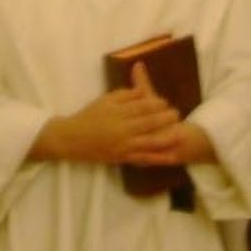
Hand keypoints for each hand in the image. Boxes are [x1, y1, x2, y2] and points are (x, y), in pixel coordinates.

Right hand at [34, 62, 179, 164]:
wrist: (71, 139)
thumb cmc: (88, 116)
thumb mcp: (105, 100)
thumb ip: (125, 95)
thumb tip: (142, 91)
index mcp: (118, 112)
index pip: (143, 106)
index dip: (157, 104)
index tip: (166, 102)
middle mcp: (123, 129)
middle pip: (149, 122)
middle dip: (166, 118)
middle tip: (177, 114)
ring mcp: (124, 145)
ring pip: (150, 141)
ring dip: (167, 137)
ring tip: (180, 132)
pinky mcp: (123, 158)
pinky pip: (144, 158)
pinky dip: (159, 158)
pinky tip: (172, 157)